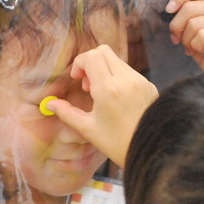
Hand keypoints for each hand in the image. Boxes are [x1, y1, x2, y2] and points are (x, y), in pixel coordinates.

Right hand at [46, 45, 158, 167]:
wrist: (153, 151)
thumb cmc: (118, 144)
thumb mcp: (88, 129)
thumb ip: (67, 113)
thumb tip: (50, 104)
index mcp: (108, 89)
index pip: (92, 56)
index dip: (80, 63)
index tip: (77, 79)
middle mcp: (126, 80)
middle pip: (104, 51)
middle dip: (91, 62)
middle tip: (87, 84)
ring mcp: (140, 81)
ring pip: (117, 60)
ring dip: (104, 69)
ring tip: (101, 93)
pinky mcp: (149, 85)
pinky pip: (129, 71)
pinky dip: (118, 76)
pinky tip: (116, 98)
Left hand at [166, 0, 203, 70]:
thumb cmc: (203, 45)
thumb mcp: (188, 23)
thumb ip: (184, 2)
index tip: (169, 9)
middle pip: (189, 8)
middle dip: (177, 26)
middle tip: (178, 38)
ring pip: (194, 23)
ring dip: (187, 40)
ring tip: (193, 46)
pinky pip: (202, 36)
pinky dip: (196, 46)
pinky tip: (203, 50)